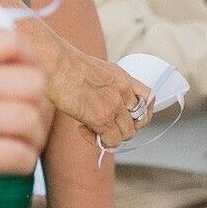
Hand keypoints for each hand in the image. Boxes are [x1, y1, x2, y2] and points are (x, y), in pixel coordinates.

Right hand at [0, 30, 47, 197]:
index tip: (26, 75)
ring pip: (30, 120)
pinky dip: (23, 162)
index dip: (29, 59)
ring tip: (22, 144)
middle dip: (38, 101)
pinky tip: (12, 164)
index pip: (11, 41)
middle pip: (33, 82)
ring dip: (34, 136)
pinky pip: (17, 156)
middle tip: (29, 117)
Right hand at [17, 16, 156, 144]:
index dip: (142, 112)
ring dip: (112, 136)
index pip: (149, 99)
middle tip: (105, 125)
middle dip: (123, 127)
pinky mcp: (102, 119)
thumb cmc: (67, 66)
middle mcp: (124, 92)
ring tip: (91, 127)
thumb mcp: (99, 71)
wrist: (57, 65)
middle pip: (139, 121)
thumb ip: (109, 87)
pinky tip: (83, 129)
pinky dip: (100, 142)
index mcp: (125, 78)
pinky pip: (112, 142)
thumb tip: (106, 107)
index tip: (130, 117)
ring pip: (127, 134)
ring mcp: (115, 106)